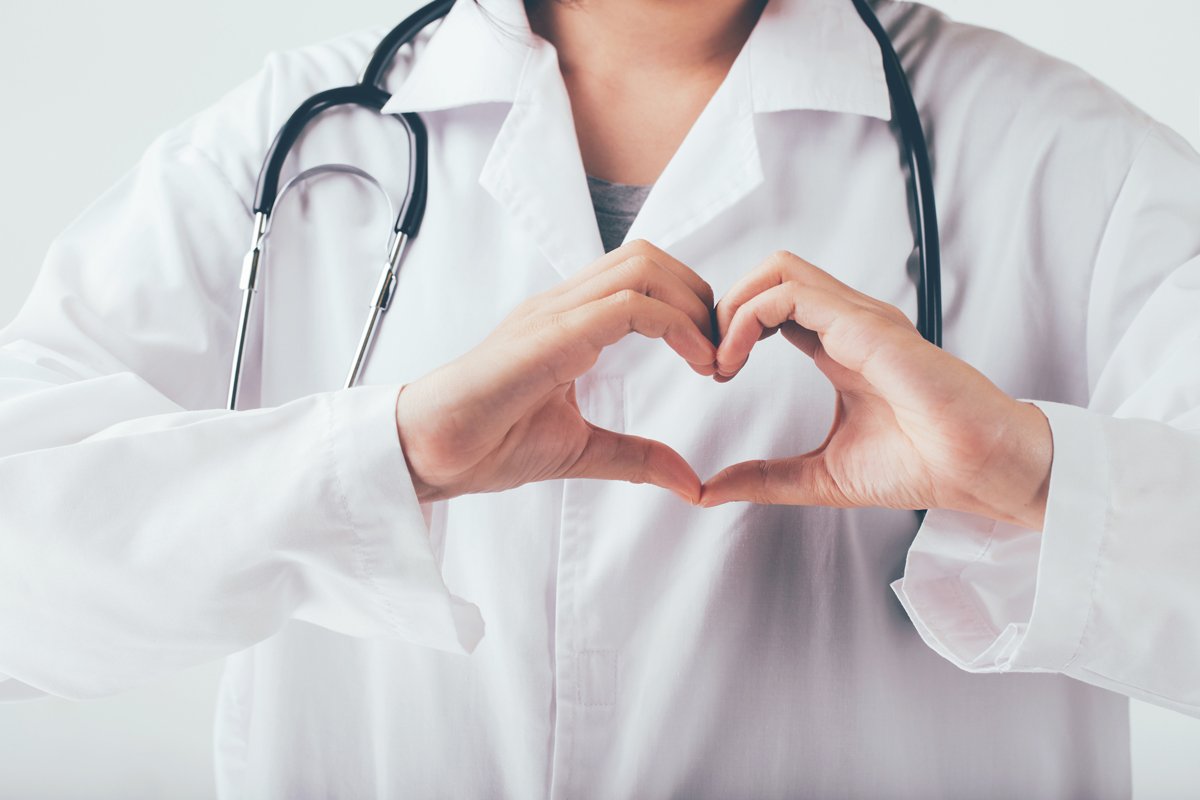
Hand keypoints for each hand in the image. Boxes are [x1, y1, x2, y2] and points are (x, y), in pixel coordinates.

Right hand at [396, 240, 716, 503]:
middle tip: (722, 354)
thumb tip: (689, 481)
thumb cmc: (486, 444)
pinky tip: (694, 364)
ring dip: (691, 306)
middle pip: (649, 258)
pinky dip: (674, 325)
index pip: (641, 277)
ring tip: (712, 359)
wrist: (427, 454)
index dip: (690, 307)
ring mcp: (553, 314)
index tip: (715, 360)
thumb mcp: (581, 450)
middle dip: (700, 297)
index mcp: (568, 322)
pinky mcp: (548, 335)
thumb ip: (635, 458)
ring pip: (642, 267)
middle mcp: (562, 306)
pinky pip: (625, 305)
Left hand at [699, 252, 1052, 530]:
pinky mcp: (866, 327)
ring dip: (733, 308)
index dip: (732, 328)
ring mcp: (860, 319)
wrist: (982, 472)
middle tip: (709, 362)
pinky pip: (792, 296)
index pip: (774, 305)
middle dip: (724, 309)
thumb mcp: (822, 477)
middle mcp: (849, 323)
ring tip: (720, 361)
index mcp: (840, 346)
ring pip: (778, 270)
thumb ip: (767, 479)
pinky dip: (749, 318)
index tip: (714, 373)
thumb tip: (710, 491)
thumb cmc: (925, 466)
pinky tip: (736, 359)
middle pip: (770, 274)